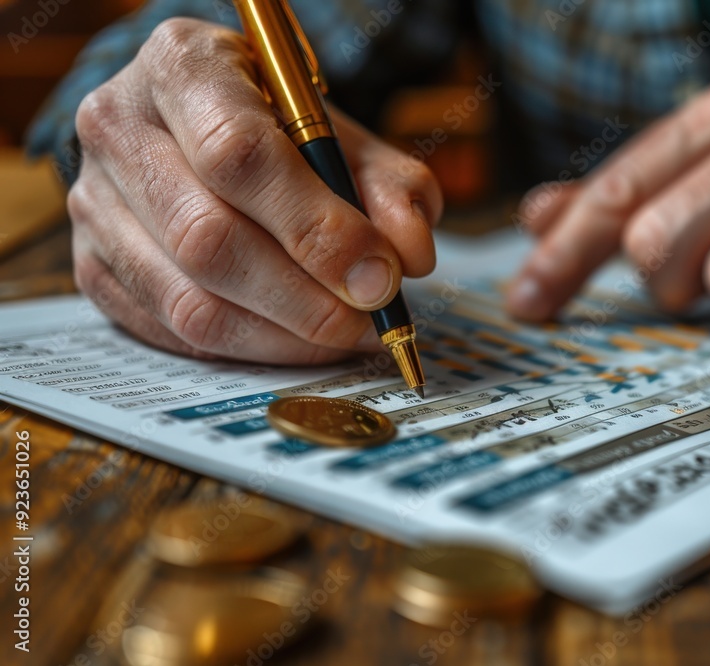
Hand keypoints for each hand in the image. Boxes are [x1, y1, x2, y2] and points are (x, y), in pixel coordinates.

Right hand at [68, 18, 440, 363]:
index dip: (317, 228)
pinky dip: (249, 349)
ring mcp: (95, 203)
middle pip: (208, 239)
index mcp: (181, 67)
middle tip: (370, 318)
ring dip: (283, 336)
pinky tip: (299, 341)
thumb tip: (410, 255)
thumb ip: (390, 185)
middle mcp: (119, 128)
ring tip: (346, 336)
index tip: (380, 275)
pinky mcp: (93, 267)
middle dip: (306, 298)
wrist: (196, 125)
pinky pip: (173, 333)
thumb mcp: (344, 132)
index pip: (240, 155)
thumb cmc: (275, 125)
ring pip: (188, 301)